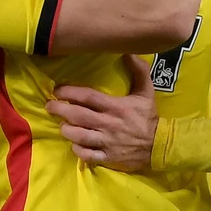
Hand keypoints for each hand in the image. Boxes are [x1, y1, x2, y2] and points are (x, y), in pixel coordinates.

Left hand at [47, 55, 157, 170]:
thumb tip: (129, 52)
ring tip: (61, 125)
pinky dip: (78, 150)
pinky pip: (87, 155)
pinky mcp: (108, 157)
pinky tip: (74, 144)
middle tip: (49, 106)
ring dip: (67, 130)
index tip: (58, 90)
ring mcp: (107, 142)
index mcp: (116, 107)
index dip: (70, 92)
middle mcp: (108, 124)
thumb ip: (139, 71)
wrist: (160, 145)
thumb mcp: (146, 92)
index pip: (88, 97)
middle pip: (78, 116)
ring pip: (80, 136)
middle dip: (60, 110)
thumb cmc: (148, 117)